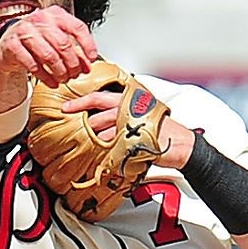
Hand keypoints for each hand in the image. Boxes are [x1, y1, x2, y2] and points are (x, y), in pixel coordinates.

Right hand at [0, 7, 98, 86]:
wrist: (8, 44)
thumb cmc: (36, 40)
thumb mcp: (57, 41)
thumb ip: (74, 51)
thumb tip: (87, 66)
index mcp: (55, 14)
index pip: (77, 27)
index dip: (88, 45)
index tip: (92, 59)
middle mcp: (40, 18)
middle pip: (64, 44)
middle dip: (73, 63)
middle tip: (75, 74)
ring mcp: (24, 30)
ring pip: (49, 55)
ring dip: (60, 72)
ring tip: (63, 80)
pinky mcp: (12, 44)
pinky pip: (32, 65)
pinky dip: (45, 77)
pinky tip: (51, 82)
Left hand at [61, 91, 193, 167]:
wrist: (181, 143)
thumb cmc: (162, 129)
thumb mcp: (142, 111)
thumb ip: (123, 111)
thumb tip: (102, 118)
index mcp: (129, 98)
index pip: (98, 97)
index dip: (80, 102)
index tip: (66, 107)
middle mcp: (128, 108)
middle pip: (97, 114)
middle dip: (84, 123)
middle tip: (75, 128)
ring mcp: (130, 123)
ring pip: (103, 129)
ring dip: (94, 137)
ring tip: (92, 143)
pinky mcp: (133, 138)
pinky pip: (112, 143)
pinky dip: (105, 147)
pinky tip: (103, 151)